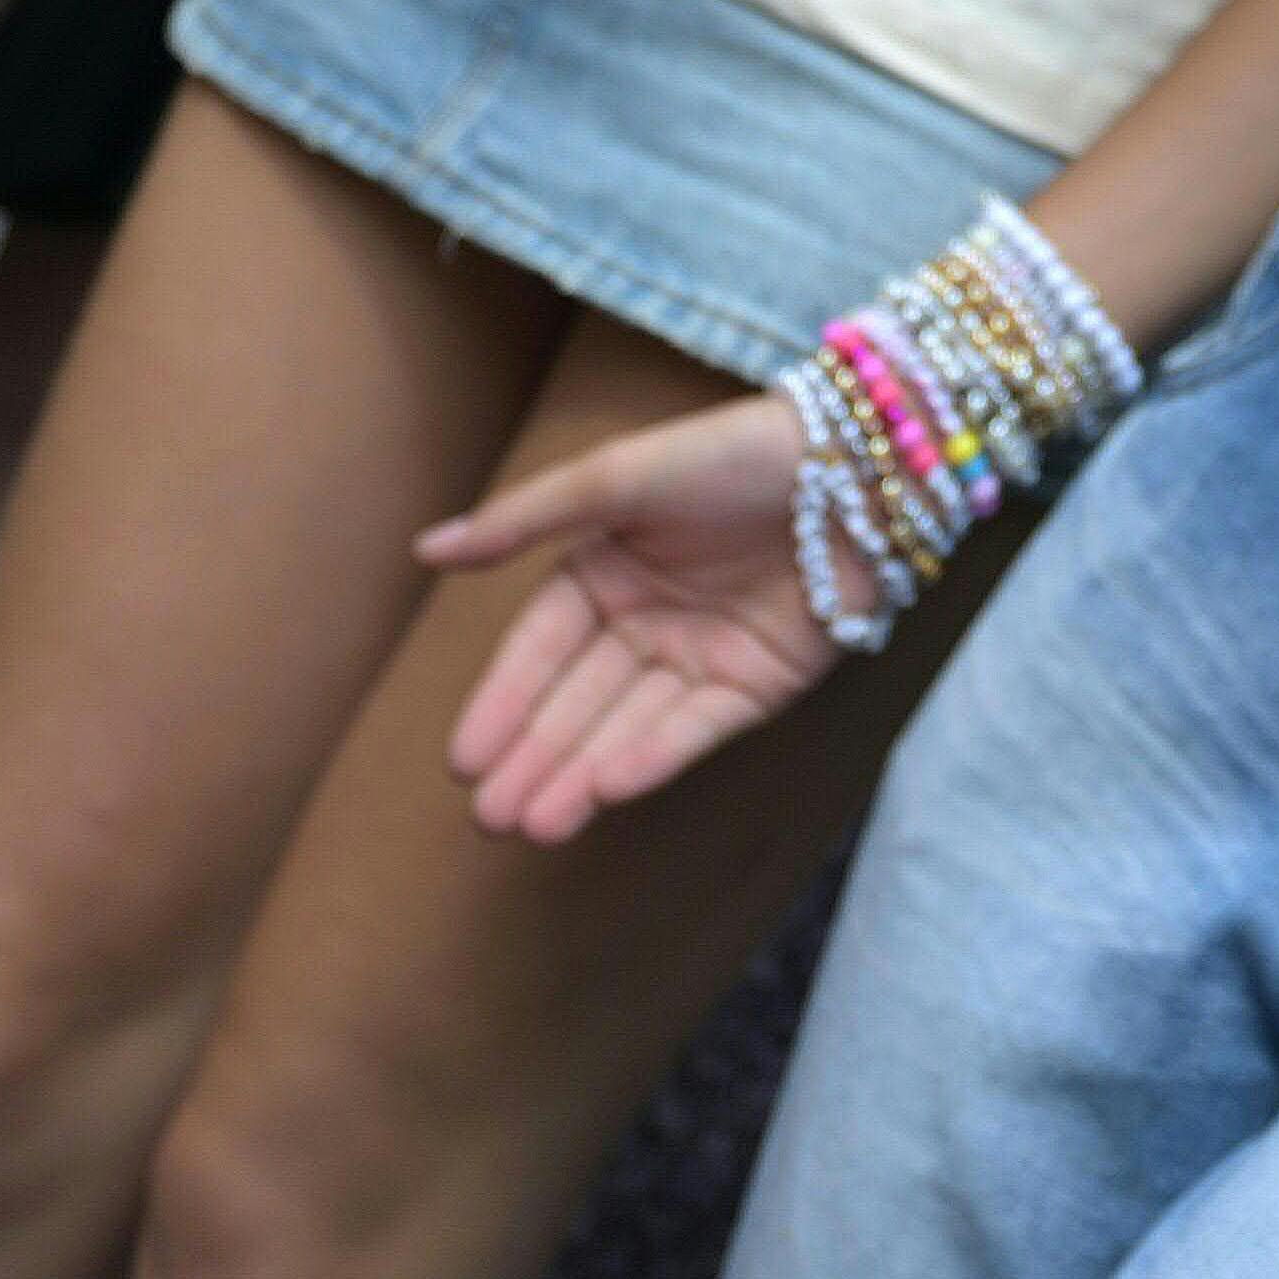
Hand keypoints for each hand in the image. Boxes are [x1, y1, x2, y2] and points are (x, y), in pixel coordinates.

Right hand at [419, 386, 835, 841]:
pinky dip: (652, 757)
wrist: (853, 464)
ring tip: (534, 824)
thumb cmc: (727, 454)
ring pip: (628, 727)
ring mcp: (702, 657)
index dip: (501, 703)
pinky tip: (606, 787)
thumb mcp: (615, 479)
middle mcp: (647, 620)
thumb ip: (523, 521)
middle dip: (534, 760)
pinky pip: (695, 728)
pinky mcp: (758, 684)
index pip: (538, 649)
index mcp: (604, 570)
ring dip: (581, 775)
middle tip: (489, 820)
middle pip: (578, 702)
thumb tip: (425, 549)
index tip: (462, 760)